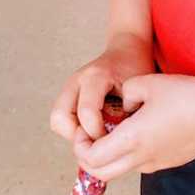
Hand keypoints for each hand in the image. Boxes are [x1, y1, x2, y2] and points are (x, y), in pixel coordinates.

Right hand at [51, 33, 152, 148]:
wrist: (127, 49)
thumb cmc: (135, 69)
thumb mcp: (137, 90)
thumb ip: (128, 113)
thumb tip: (119, 144)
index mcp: (95, 76)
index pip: (86, 113)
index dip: (98, 134)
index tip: (114, 140)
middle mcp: (77, 80)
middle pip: (59, 118)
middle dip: (78, 136)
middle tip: (99, 141)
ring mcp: (69, 86)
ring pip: (57, 120)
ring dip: (74, 134)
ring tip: (96, 135)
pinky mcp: (68, 93)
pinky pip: (61, 118)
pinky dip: (74, 129)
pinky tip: (93, 129)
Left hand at [74, 73, 194, 180]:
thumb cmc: (186, 94)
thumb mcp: (148, 82)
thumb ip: (126, 92)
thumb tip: (123, 104)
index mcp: (132, 138)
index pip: (92, 158)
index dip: (80, 146)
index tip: (84, 129)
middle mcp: (142, 157)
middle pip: (101, 173)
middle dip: (88, 158)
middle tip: (91, 136)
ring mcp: (157, 163)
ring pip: (120, 171)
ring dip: (109, 158)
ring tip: (115, 131)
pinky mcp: (170, 162)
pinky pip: (139, 164)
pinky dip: (129, 155)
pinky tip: (141, 131)